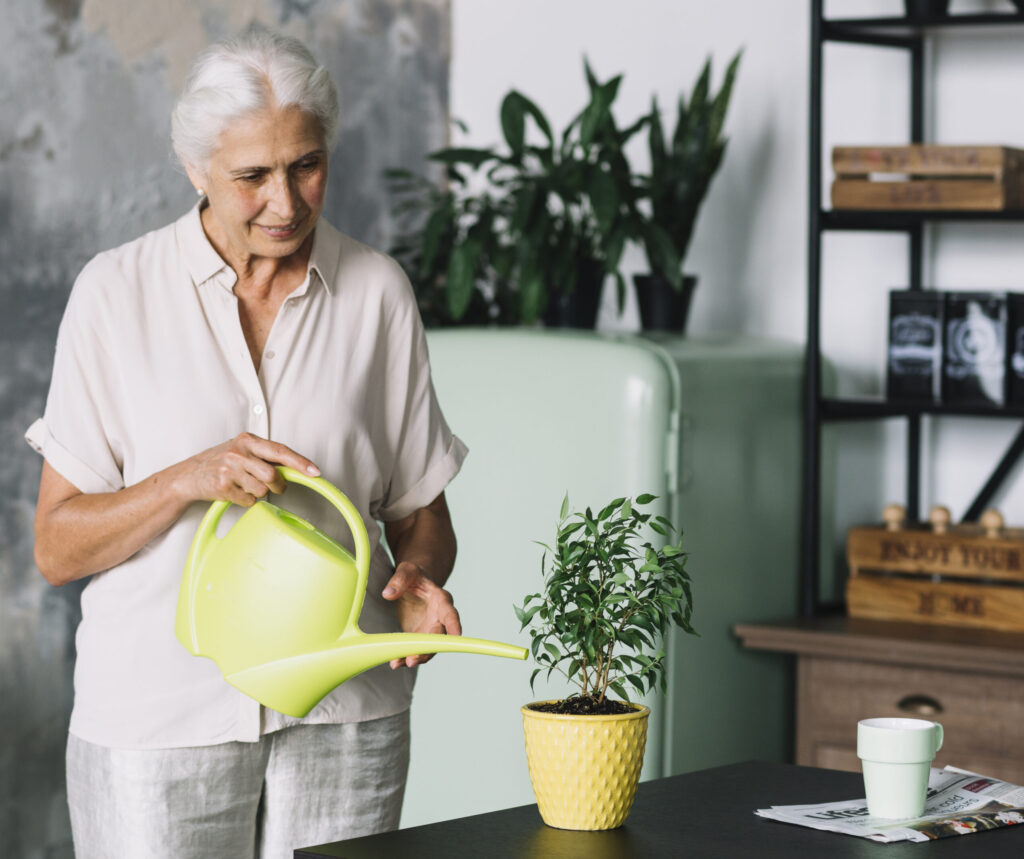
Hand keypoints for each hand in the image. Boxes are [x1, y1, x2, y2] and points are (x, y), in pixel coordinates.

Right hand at [178, 432, 319, 506]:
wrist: (189, 475)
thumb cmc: (221, 461)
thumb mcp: (243, 450)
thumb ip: (266, 456)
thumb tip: (296, 467)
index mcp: (248, 440)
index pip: (280, 451)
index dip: (300, 462)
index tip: (315, 472)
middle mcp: (239, 452)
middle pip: (273, 475)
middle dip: (279, 486)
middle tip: (277, 487)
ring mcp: (229, 469)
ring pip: (262, 490)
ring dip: (260, 493)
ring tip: (246, 486)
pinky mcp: (223, 486)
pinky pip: (249, 501)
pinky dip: (247, 500)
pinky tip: (237, 492)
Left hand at [382, 561, 461, 668]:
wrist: (414, 584)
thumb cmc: (414, 575)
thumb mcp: (407, 571)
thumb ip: (399, 580)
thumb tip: (388, 593)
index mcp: (441, 600)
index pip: (450, 614)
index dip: (454, 625)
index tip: (457, 637)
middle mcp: (439, 618)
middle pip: (438, 637)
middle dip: (427, 650)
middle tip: (412, 659)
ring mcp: (430, 630)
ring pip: (427, 648)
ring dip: (415, 657)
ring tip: (398, 663)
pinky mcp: (418, 637)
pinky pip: (415, 649)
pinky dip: (405, 656)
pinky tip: (394, 662)